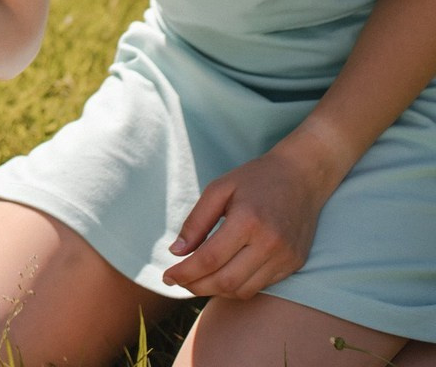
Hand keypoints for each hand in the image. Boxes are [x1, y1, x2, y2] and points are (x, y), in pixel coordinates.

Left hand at [163, 147, 329, 298]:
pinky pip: (260, 287)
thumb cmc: (255, 179)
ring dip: (215, 291)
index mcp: (248, 221)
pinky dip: (237, 287)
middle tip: (178, 280)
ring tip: (197, 280)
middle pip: (226, 281)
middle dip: (196, 286)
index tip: (167, 276)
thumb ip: (196, 221)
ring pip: (243, 290)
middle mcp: (269, 244)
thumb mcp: (219, 189)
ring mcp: (285, 258)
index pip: (210, 259)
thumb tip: (176, 252)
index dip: (185, 272)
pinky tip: (222, 275)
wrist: (301, 177)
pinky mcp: (294, 264)